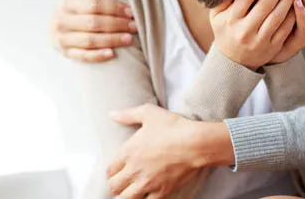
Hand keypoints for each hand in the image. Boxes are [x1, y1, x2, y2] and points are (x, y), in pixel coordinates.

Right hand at [50, 0, 136, 61]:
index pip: (93, 4)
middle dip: (117, 24)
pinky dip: (97, 55)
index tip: (131, 11)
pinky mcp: (66, 53)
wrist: (56, 27)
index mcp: (67, 2)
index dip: (114, 7)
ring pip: (90, 40)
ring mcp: (62, 38)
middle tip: (134, 26)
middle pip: (93, 23)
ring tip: (129, 38)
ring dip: (112, 40)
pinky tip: (112, 53)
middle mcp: (62, 20)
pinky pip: (83, 56)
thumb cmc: (74, 5)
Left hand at [107, 104, 230, 198]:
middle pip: (114, 187)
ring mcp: (147, 183)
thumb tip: (111, 114)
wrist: (195, 143)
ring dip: (127, 195)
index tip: (117, 170)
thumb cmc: (173, 126)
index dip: (111, 171)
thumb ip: (128, 114)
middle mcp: (134, 170)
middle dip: (116, 185)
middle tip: (122, 182)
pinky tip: (148, 194)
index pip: (109, 170)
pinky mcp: (162, 192)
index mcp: (128, 152)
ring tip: (132, 190)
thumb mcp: (148, 113)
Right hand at [209, 0, 300, 69]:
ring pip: (278, 15)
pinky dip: (294, 14)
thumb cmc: (225, 30)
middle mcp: (244, 30)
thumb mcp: (217, 15)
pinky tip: (301, 0)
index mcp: (230, 19)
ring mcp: (259, 40)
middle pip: (266, 4)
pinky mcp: (272, 47)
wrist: (233, 61)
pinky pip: (286, 28)